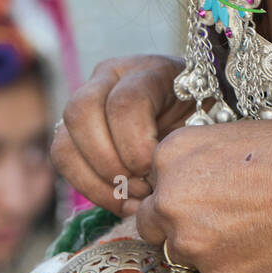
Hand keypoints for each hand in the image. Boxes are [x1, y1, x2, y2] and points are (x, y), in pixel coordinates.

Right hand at [51, 55, 193, 215]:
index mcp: (148, 69)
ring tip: (133, 199)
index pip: (125, 102)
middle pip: (81, 113)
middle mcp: (110, 76)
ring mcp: (86, 100)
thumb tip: (160, 179)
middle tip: (141, 188)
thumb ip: (185, 139)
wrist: (198, 116)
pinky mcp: (74, 130)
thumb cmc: (206, 119)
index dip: (137, 145)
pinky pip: (64, 161)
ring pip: (64, 141)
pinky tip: (122, 202)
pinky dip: (90, 189)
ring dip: (97, 181)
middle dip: (110, 162)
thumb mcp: (207, 120)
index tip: (157, 169)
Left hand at [137, 119, 271, 272]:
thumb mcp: (243, 132)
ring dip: (205, 245)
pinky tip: (264, 247)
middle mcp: (171, 198)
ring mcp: (192, 241)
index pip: (156, 176)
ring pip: (183, 252)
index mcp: (174, 153)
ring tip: (249, 230)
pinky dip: (235, 265)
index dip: (182, 183)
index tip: (203, 189)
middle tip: (216, 216)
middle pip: (153, 220)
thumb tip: (205, 170)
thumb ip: (208, 155)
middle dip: (177, 220)